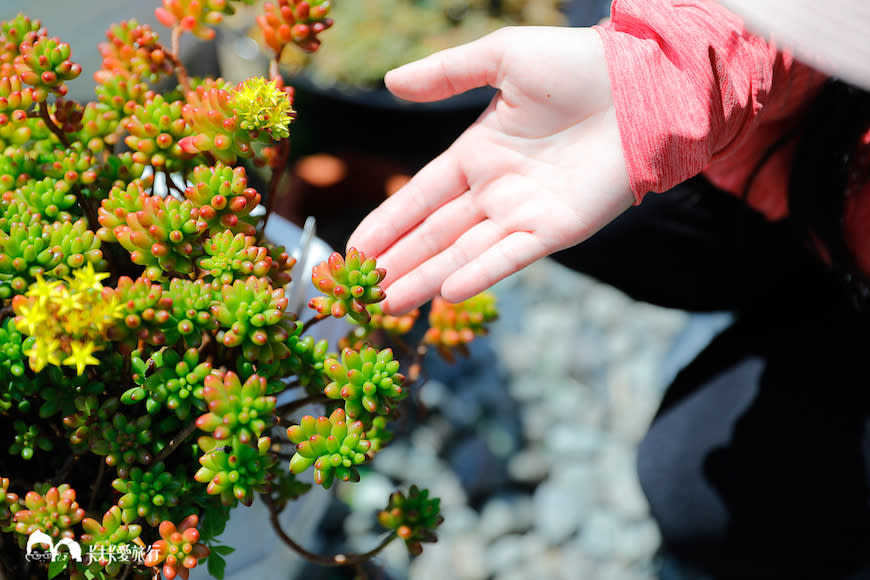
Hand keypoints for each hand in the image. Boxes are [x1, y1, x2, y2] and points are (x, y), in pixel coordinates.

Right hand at [347, 26, 633, 312]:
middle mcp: (496, 191)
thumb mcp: (502, 57)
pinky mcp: (557, 229)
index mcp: (478, 154)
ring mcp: (525, 214)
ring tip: (390, 305)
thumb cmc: (576, 65)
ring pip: (464, 254)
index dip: (387, 223)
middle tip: (362, 292)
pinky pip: (510, 256)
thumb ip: (448, 75)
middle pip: (435, 235)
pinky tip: (447, 293)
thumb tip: (391, 84)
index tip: (356, 249)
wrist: (642, 84)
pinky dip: (479, 274)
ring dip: (427, 279)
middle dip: (399, 263)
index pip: (420, 197)